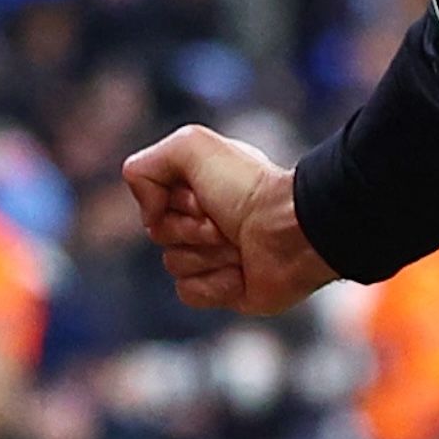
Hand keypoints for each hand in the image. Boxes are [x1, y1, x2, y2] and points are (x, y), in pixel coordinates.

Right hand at [121, 124, 337, 314]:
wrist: (292, 232)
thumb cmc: (249, 189)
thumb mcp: (191, 146)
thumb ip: (146, 166)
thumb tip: (148, 214)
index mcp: (198, 185)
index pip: (152, 201)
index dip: (173, 202)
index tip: (203, 195)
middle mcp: (205, 218)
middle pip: (159, 234)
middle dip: (190, 229)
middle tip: (224, 223)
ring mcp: (215, 255)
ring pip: (173, 264)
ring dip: (207, 255)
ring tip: (240, 245)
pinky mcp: (224, 288)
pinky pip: (189, 292)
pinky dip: (215, 283)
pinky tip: (242, 272)